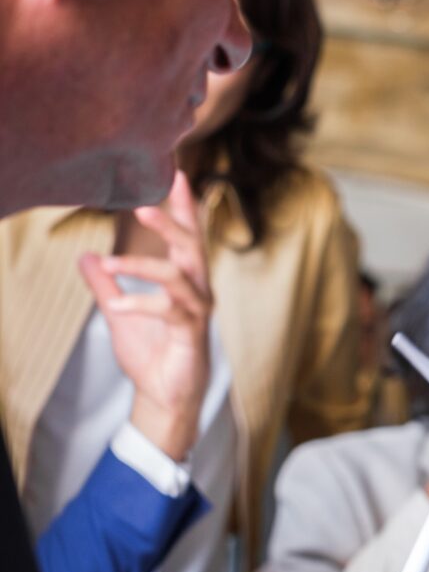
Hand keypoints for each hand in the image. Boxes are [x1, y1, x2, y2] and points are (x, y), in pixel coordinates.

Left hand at [79, 171, 211, 461]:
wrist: (164, 396)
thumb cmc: (153, 354)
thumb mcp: (120, 313)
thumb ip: (107, 284)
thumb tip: (87, 256)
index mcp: (186, 281)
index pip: (188, 237)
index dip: (184, 207)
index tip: (176, 175)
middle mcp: (198, 291)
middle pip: (192, 248)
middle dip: (172, 223)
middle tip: (143, 204)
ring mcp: (197, 312)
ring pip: (180, 276)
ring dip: (144, 266)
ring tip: (112, 263)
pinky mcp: (191, 334)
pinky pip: (170, 311)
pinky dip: (141, 304)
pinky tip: (118, 305)